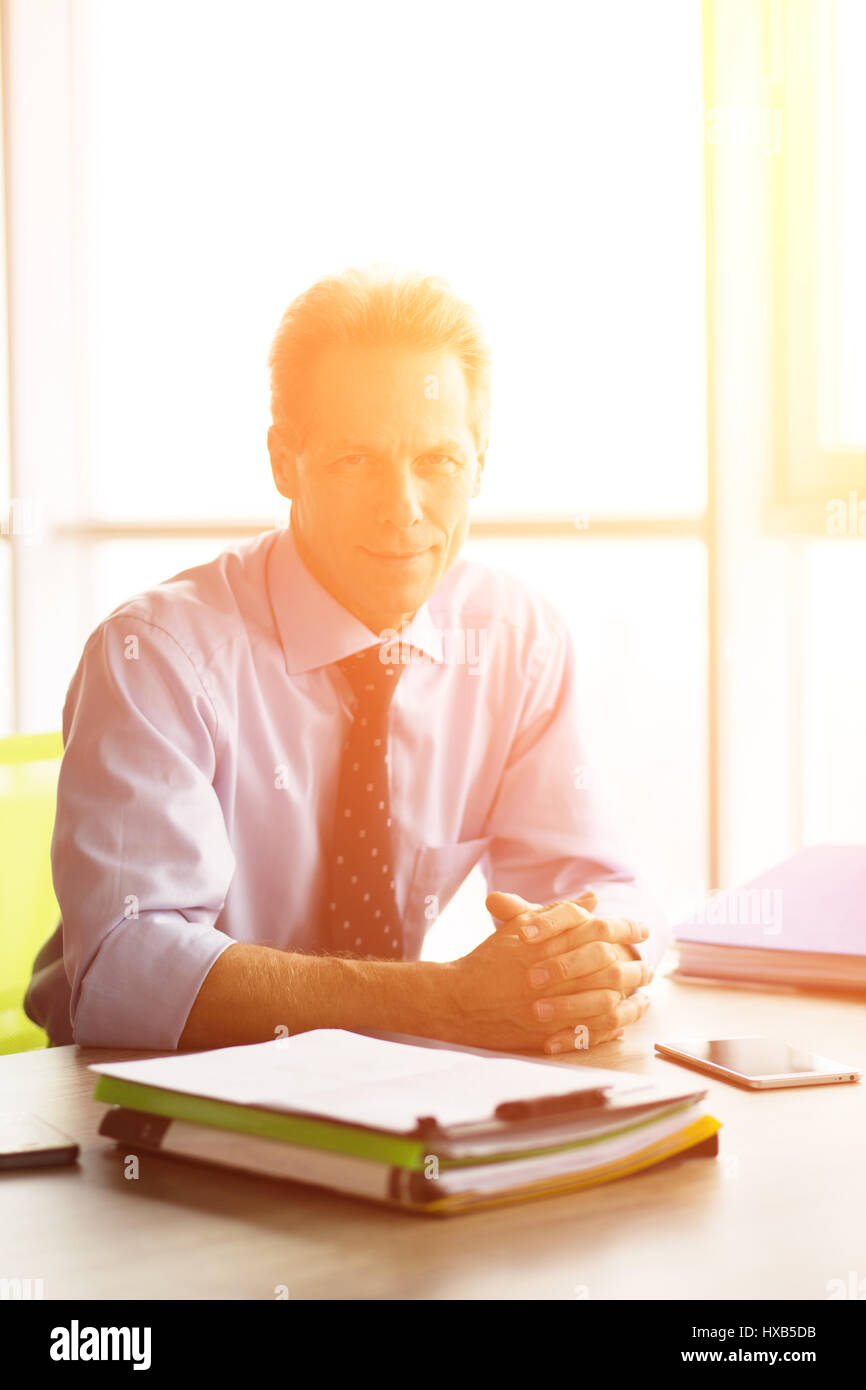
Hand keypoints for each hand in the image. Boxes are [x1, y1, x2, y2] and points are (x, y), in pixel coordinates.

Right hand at [440, 891, 651, 1055]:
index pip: (598, 929)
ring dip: (631, 999)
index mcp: (547, 941)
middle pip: (608, 966)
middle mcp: (551, 973)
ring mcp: (550, 1006)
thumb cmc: (489, 960)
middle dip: (634, 967)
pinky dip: (613, 1027)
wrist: (458, 999)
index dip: (626, 927)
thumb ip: (559, 913)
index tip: (643, 929)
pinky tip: (625, 1022)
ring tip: (645, 996)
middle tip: (648, 968)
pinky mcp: (546, 1034)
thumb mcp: (521, 928)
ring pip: (606, 1001)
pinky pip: (591, 1032)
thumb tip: (594, 898)